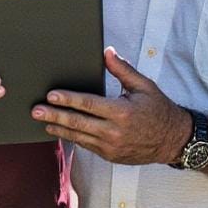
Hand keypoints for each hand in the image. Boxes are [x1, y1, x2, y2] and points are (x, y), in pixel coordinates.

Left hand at [32, 47, 190, 166]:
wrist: (172, 140)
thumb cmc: (158, 109)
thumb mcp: (144, 86)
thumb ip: (123, 70)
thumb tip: (107, 52)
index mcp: (122, 112)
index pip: (88, 105)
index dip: (68, 99)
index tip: (51, 95)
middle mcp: (114, 132)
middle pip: (78, 123)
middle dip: (54, 116)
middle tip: (35, 111)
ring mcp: (111, 147)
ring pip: (79, 137)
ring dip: (58, 129)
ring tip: (42, 121)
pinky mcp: (110, 156)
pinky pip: (87, 146)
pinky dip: (72, 138)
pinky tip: (60, 131)